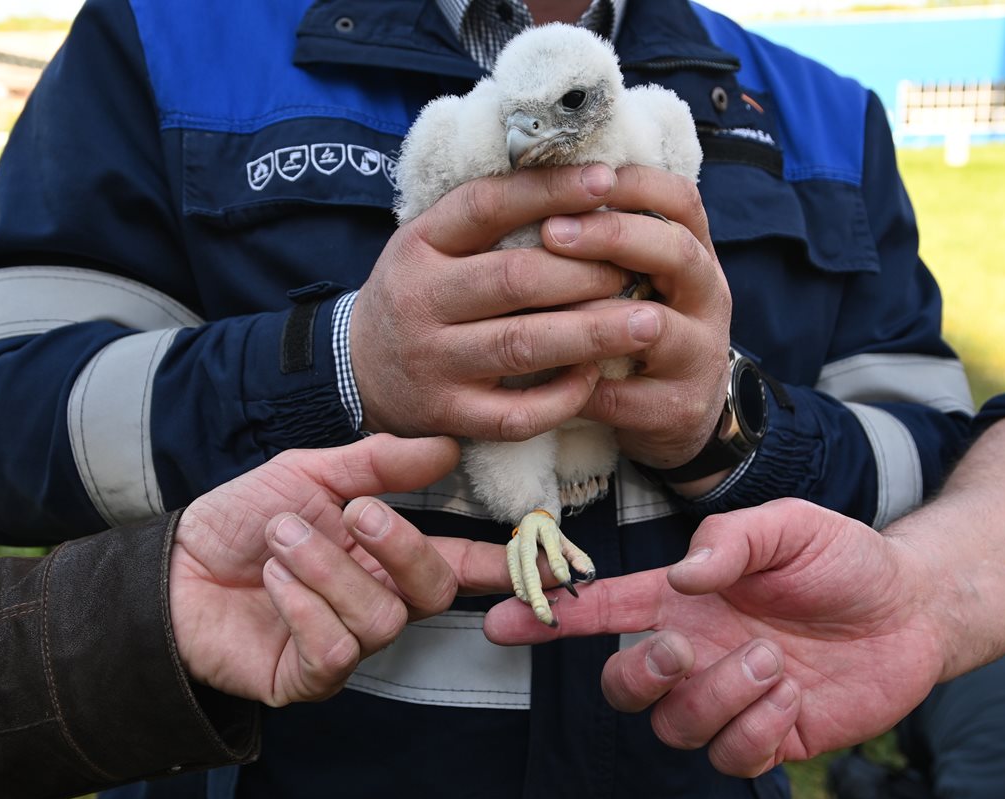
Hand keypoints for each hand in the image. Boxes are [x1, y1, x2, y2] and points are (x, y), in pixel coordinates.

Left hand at [169, 434, 509, 705]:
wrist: (171, 564)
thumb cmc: (243, 519)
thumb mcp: (310, 472)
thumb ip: (379, 463)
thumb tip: (446, 447)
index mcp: (385, 557)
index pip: (459, 564)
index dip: (504, 564)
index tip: (549, 559)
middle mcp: (376, 602)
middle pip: (431, 590)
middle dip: (398, 546)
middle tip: (353, 513)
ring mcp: (345, 643)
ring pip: (379, 618)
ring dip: (326, 569)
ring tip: (281, 538)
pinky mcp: (308, 677)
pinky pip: (335, 651)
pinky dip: (301, 607)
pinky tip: (272, 581)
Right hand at [350, 164, 666, 441]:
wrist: (357, 370)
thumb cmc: (420, 295)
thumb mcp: (431, 243)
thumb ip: (488, 217)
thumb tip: (579, 179)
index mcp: (419, 244)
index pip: (486, 206)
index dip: (549, 191)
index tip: (607, 180)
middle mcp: (421, 300)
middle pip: (514, 279)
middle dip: (587, 271)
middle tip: (640, 265)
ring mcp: (433, 362)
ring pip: (522, 346)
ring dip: (591, 333)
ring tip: (647, 322)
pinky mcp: (448, 414)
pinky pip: (515, 414)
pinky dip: (561, 397)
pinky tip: (596, 377)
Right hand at [484, 498, 945, 776]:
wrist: (913, 605)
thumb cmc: (841, 557)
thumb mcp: (789, 525)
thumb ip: (733, 540)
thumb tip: (685, 574)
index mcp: (684, 599)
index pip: (602, 611)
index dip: (548, 618)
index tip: (497, 623)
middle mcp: (696, 649)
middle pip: (621, 688)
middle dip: (638, 675)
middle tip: (684, 648)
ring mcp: (729, 696)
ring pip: (677, 726)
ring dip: (718, 695)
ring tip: (772, 659)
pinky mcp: (769, 735)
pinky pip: (732, 757)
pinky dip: (757, 726)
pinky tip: (791, 690)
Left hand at [541, 165, 732, 473]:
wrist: (680, 412)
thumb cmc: (639, 326)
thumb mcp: (640, 275)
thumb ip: (609, 238)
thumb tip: (540, 182)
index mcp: (695, 255)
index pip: (680, 201)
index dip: (634, 183)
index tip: (581, 175)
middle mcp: (708, 298)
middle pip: (677, 253)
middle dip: (612, 237)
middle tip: (552, 232)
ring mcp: (699, 356)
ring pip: (656, 328)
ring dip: (595, 315)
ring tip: (542, 308)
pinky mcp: (678, 408)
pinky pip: (627, 396)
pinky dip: (581, 385)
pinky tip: (541, 375)